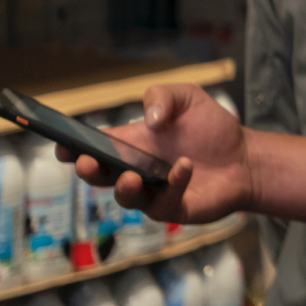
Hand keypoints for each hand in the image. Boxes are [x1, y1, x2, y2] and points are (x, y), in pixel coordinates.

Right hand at [61, 84, 253, 223]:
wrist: (245, 157)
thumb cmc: (211, 128)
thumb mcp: (187, 97)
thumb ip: (163, 96)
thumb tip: (149, 121)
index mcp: (130, 142)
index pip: (94, 146)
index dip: (72, 147)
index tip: (61, 144)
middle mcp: (135, 169)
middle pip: (100, 176)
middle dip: (88, 170)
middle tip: (87, 162)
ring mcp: (152, 192)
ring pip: (124, 197)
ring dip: (123, 187)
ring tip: (131, 176)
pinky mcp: (172, 208)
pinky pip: (163, 202)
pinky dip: (172, 184)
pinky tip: (184, 168)